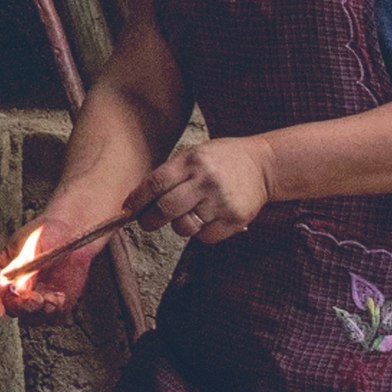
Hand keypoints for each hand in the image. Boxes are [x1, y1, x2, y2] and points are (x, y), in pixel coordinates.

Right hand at [0, 203, 112, 318]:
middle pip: (11, 308)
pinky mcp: (54, 303)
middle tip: (37, 299)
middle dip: (23, 307)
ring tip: (54, 297)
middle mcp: (16, 289)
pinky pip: (52, 317)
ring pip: (31, 317)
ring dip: (41, 311)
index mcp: (3, 271)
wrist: (73, 233)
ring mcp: (35, 297)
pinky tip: (61, 296)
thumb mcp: (34, 245)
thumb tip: (21, 291)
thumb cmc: (48, 233)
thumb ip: (26, 267)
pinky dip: (55, 311)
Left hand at [142, 134, 272, 243]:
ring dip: (178, 226)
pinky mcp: (235, 219)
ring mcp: (221, 201)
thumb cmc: (222, 160)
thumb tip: (139, 200)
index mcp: (192, 161)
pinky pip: (205, 237)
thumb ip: (170, 174)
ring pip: (184, 227)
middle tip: (148, 222)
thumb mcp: (194, 155)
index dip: (137, 200)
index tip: (127, 209)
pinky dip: (201, 233)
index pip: (155, 183)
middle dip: (150, 220)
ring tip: (185, 217)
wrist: (263, 165)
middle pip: (166, 208)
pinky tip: (207, 220)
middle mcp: (205, 180)